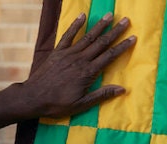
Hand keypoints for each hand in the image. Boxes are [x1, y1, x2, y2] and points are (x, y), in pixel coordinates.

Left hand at [18, 13, 135, 119]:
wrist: (34, 97)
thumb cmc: (59, 104)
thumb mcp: (83, 104)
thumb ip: (102, 95)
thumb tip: (122, 89)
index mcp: (88, 73)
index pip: (109, 57)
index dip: (122, 47)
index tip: (132, 38)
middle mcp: (80, 60)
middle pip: (101, 43)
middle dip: (115, 31)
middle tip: (125, 20)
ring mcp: (68, 53)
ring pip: (87, 37)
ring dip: (99, 25)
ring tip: (109, 16)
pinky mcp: (58, 51)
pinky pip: (68, 35)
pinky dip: (76, 25)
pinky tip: (83, 16)